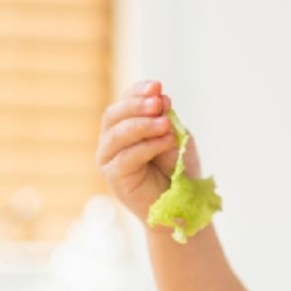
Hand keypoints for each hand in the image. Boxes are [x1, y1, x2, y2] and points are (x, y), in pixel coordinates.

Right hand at [96, 81, 198, 218]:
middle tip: (158, 102)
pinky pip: (126, 156)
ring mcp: (109, 158)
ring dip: (142, 124)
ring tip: (165, 123)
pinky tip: (166, 140)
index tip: (157, 85)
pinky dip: (147, 145)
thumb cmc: (178, 171)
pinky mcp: (114, 176)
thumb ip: (167, 122)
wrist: (180, 205)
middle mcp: (112, 140)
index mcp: (125, 126)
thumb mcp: (177, 139)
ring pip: (117, 134)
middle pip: (114, 114)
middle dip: (136, 105)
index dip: (138, 91)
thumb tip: (162, 99)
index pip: (124, 101)